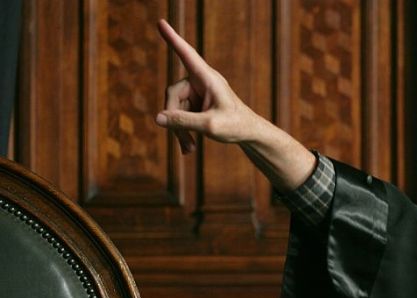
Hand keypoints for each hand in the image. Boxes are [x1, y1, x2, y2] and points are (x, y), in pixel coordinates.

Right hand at [155, 19, 262, 153]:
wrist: (250, 134)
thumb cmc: (236, 126)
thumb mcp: (210, 126)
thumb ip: (184, 122)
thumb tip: (158, 118)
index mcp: (207, 78)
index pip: (187, 55)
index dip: (172, 39)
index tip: (161, 22)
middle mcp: (200, 81)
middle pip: (172, 94)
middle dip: (174, 119)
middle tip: (186, 142)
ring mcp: (197, 92)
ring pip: (174, 108)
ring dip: (179, 130)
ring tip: (190, 149)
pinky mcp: (196, 103)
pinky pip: (180, 115)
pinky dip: (183, 131)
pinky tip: (189, 149)